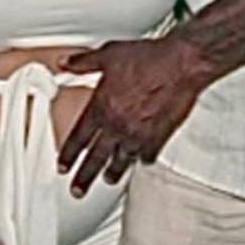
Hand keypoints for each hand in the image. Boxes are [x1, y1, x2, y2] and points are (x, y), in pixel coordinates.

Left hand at [57, 36, 215, 196]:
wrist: (180, 65)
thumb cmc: (149, 59)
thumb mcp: (109, 55)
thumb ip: (84, 62)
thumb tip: (66, 62)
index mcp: (102, 107)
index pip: (79, 138)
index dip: (68, 154)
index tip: (63, 165)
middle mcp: (117, 125)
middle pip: (95, 158)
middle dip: (84, 177)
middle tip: (77, 190)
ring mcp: (138, 134)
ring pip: (121, 161)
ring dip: (112, 173)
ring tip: (108, 180)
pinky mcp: (159, 137)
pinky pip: (147, 156)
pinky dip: (142, 160)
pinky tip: (141, 161)